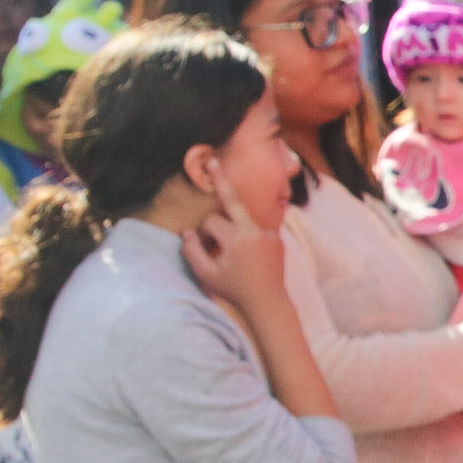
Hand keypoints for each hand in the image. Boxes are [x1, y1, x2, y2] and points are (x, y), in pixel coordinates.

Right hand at [181, 173, 287, 310]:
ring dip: (232, 214)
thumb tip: (186, 230)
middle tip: (212, 160)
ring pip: (244, 214)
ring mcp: (268, 233)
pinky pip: (256, 226)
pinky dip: (246, 230)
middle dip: (220, 180)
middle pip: (233, 199)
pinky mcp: (276, 237)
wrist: (268, 301)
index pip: (211, 222)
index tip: (204, 247)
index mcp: (237, 238)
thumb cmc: (234, 289)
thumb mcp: (206, 274)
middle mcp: (254, 231)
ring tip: (224, 195)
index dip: (203, 234)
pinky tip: (246, 245)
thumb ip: (192, 250)